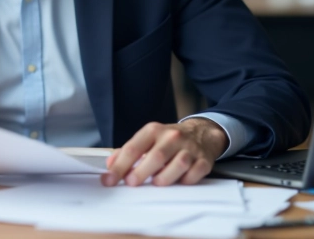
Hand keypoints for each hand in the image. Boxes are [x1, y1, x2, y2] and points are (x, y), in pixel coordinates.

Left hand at [101, 118, 227, 186]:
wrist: (201, 133)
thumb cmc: (168, 140)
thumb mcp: (147, 139)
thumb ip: (127, 152)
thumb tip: (110, 165)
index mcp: (154, 131)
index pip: (133, 148)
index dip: (119, 166)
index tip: (109, 180)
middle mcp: (172, 137)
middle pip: (156, 156)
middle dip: (141, 173)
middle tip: (131, 183)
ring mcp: (190, 148)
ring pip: (178, 165)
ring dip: (164, 178)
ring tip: (156, 183)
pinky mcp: (204, 161)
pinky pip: (194, 174)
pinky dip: (184, 181)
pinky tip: (177, 181)